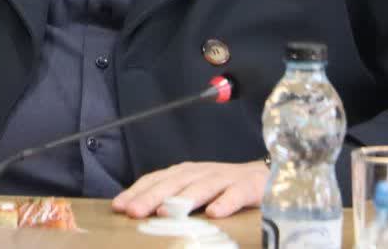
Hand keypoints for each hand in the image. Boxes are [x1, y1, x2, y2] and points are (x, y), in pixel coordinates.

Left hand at [112, 160, 269, 219]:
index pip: (157, 180)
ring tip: (163, 212)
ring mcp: (226, 178)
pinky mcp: (250, 186)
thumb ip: (175, 201)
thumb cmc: (226, 188)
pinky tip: (215, 214)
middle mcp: (202, 172)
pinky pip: (237, 194)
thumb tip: (143, 215)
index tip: (119, 206)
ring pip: (202, 187)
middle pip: (174, 183)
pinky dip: (226, 202)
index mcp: (187, 173)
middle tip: (132, 211)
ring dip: (182, 199)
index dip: (138, 191)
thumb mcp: (197, 192)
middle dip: (151, 196)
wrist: (269, 177)